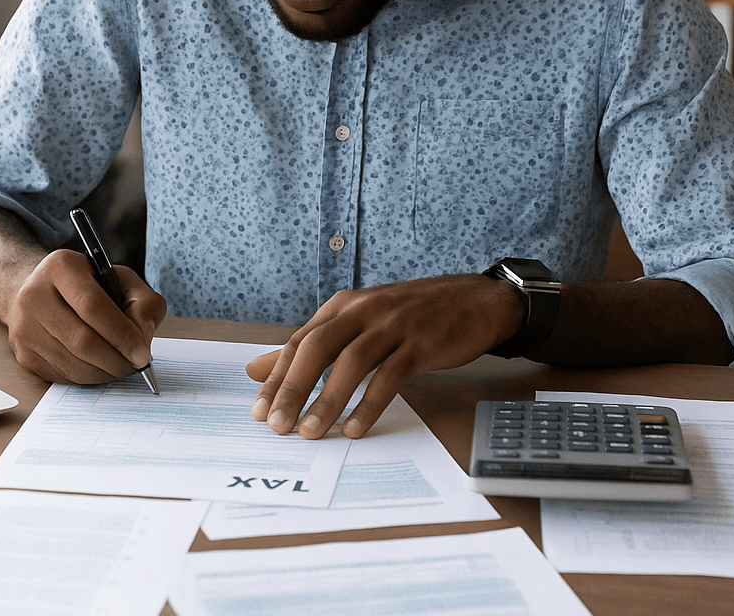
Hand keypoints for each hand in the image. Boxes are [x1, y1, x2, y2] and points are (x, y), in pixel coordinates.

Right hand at [2, 249, 166, 383]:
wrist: (44, 293)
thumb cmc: (90, 287)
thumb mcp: (122, 281)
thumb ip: (143, 303)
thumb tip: (142, 340)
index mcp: (61, 267)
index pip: (93, 306)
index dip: (121, 334)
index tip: (142, 354)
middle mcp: (34, 295)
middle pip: (82, 341)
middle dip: (116, 360)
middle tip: (135, 365)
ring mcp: (24, 327)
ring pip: (73, 364)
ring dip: (105, 373)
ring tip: (121, 366)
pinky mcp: (23, 353)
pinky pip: (62, 377)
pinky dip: (88, 378)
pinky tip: (100, 367)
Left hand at [245, 273, 523, 439]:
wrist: (475, 301)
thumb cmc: (411, 317)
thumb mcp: (358, 323)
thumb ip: (311, 345)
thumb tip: (257, 369)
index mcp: (343, 306)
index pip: (300, 342)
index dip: (277, 376)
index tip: (261, 410)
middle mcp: (363, 311)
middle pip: (318, 348)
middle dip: (293, 388)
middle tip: (278, 425)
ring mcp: (394, 325)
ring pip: (351, 362)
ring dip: (328, 399)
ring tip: (312, 432)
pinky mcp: (421, 343)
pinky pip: (390, 375)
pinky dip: (370, 403)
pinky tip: (356, 427)